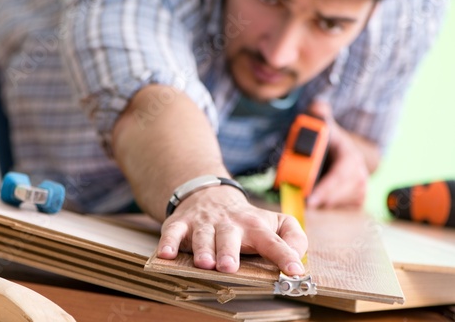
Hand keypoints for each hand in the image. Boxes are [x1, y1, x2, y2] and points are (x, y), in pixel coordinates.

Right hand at [156, 185, 307, 273]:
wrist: (210, 195)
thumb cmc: (245, 220)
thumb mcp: (273, 222)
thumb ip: (293, 236)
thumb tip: (298, 256)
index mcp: (254, 225)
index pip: (272, 240)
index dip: (284, 254)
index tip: (294, 270)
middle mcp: (229, 223)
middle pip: (230, 236)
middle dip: (229, 251)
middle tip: (231, 266)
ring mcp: (203, 223)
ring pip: (203, 236)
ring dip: (203, 249)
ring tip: (205, 263)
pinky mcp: (182, 224)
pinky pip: (173, 232)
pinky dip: (168, 242)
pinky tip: (166, 254)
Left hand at [306, 101, 369, 208]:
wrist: (343, 152)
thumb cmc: (328, 140)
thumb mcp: (324, 125)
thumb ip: (319, 115)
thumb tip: (318, 107)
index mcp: (350, 157)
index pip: (339, 176)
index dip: (325, 190)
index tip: (310, 200)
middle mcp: (360, 174)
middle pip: (338, 194)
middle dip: (320, 200)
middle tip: (300, 204)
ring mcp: (362, 189)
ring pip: (339, 204)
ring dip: (324, 204)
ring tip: (307, 201)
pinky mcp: (358, 200)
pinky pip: (342, 210)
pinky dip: (330, 208)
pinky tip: (319, 202)